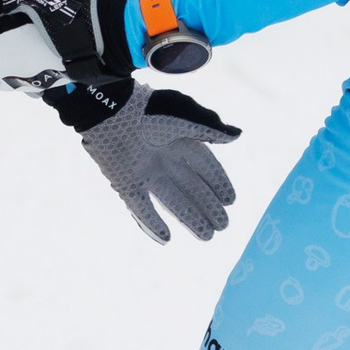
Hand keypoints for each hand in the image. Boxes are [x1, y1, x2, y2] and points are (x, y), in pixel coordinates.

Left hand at [52, 77, 240, 242]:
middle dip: (207, 206)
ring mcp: (145, 172)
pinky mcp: (126, 182)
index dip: (218, 183)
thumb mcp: (187, 116)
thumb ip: (212, 129)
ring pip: (172, 201)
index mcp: (179, 141)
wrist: (112, 111)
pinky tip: (166, 239)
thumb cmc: (151, 109)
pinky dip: (152, 222)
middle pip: (191, 188)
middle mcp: (164, 159)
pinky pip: (141, 207)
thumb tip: (237, 137)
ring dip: (189, 218)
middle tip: (223, 226)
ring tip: (207, 236)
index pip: (204, 166)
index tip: (231, 201)